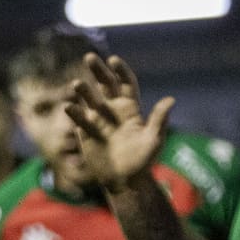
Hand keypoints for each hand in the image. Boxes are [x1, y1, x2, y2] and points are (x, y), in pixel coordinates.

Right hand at [63, 54, 174, 192]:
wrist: (124, 181)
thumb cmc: (143, 161)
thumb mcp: (154, 140)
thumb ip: (159, 120)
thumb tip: (171, 99)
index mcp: (130, 108)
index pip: (125, 84)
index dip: (120, 71)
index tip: (114, 60)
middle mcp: (113, 110)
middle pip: (105, 85)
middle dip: (98, 71)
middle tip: (90, 57)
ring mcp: (98, 120)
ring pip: (89, 99)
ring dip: (83, 90)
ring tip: (77, 84)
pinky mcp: (85, 132)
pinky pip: (79, 119)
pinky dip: (74, 112)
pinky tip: (69, 106)